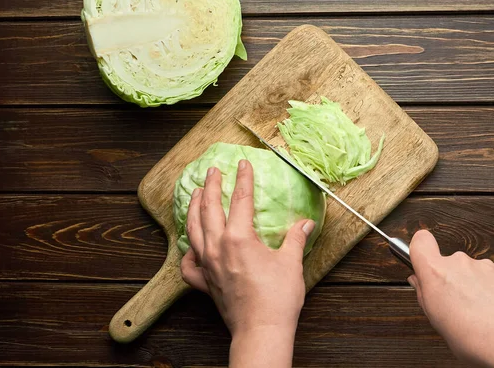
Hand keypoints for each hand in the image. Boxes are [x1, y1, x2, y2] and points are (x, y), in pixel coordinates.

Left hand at [180, 160, 314, 367]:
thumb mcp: (291, 263)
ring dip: (193, 208)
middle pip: (209, 208)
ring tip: (194, 194)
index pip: (240, 199)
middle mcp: (218, 247)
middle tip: (211, 171)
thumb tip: (305, 223)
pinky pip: (189, 263)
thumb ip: (296, 238)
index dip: (243, 179)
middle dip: (210, 186)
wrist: (261, 330)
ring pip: (194, 229)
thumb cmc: (277, 297)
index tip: (243, 163)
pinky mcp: (204, 282)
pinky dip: (188, 251)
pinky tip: (192, 246)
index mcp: (239, 237)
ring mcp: (208, 264)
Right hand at [408, 229, 493, 367]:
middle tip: (453, 305)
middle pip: (448, 263)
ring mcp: (485, 267)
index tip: (421, 261)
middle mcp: (460, 263)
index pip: (420, 241)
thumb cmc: (473, 336)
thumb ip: (425, 294)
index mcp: (436, 272)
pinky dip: (491, 293)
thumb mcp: (436, 319)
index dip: (420, 249)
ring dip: (472, 287)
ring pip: (472, 273)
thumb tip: (420, 282)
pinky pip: (492, 281)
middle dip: (451, 280)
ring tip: (477, 314)